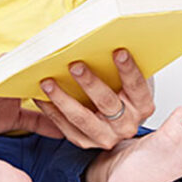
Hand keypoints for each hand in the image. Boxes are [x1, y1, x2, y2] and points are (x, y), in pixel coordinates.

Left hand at [34, 49, 154, 149]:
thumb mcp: (127, 78)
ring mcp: (106, 137)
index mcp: (142, 107)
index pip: (136, 87)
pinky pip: (66, 127)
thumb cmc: (121, 91)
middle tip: (74, 65)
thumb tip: (105, 39)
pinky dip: (52, 111)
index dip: (128, 70)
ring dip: (63, 98)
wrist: (118, 119)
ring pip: (82, 118)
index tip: (118, 51)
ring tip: (47, 82)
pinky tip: (40, 96)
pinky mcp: (86, 142)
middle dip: (89, 83)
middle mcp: (126, 125)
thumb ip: (120, 64)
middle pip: (107, 103)